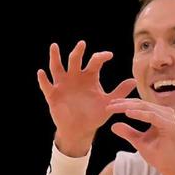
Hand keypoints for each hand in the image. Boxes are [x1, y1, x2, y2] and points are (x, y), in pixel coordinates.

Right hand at [37, 41, 135, 155]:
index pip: (94, 62)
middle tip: (82, 44)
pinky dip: (43, 79)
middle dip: (78, 52)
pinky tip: (41, 72)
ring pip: (57, 67)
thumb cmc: (94, 115)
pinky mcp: (53, 95)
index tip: (109, 56)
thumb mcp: (108, 103)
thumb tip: (134, 81)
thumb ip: (120, 92)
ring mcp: (63, 85)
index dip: (101, 57)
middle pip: (75, 60)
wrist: (80, 130)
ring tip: (55, 47)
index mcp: (89, 77)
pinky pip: (47, 85)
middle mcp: (75, 77)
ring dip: (55, 57)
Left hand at [106, 98, 174, 174]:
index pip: (139, 105)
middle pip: (141, 103)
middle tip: (108, 105)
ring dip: (128, 106)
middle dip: (123, 103)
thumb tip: (113, 125)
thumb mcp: (139, 142)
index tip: (109, 105)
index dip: (123, 104)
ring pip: (145, 107)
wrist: (172, 169)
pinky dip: (139, 114)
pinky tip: (127, 113)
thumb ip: (128, 133)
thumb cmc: (159, 156)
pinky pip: (152, 116)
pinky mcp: (170, 125)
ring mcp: (168, 118)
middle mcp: (165, 113)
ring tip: (114, 108)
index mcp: (159, 115)